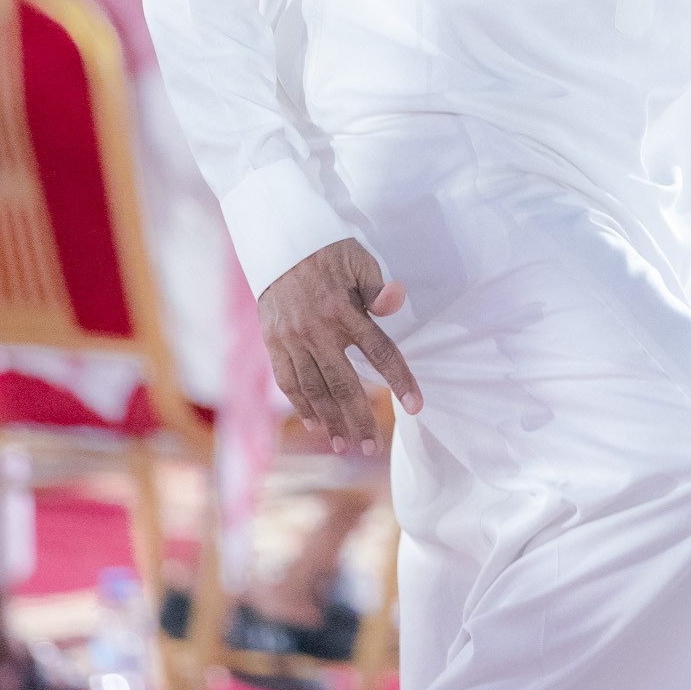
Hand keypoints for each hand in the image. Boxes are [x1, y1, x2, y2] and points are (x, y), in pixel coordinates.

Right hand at [257, 237, 421, 452]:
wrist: (277, 244)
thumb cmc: (327, 252)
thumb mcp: (358, 261)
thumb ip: (376, 288)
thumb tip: (395, 301)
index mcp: (344, 310)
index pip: (380, 351)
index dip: (400, 380)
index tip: (416, 406)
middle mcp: (318, 330)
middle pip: (344, 384)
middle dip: (359, 418)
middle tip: (373, 446)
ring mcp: (293, 340)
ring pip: (314, 389)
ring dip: (330, 420)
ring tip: (344, 444)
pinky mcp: (274, 343)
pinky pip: (288, 381)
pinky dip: (302, 405)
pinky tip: (316, 424)